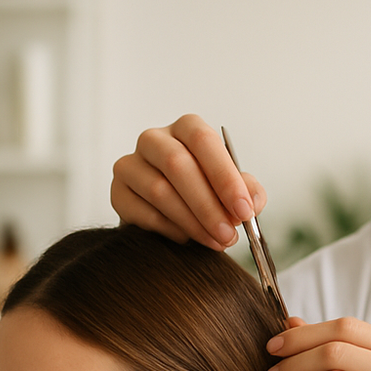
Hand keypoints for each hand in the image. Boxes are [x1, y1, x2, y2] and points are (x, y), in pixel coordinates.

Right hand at [110, 114, 267, 250]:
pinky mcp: (118, 192)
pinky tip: (186, 239)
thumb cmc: (204, 192)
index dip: (225, 177)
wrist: (169, 213)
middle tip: (228, 235)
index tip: (244, 210)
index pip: (204, 140)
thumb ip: (247, 191)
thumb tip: (252, 202)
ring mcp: (131, 164)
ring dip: (192, 221)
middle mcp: (154, 140)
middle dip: (208, 205)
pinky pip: (141, 212)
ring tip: (214, 241)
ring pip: (159, 190)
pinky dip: (168, 229)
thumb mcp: (231, 188)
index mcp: (186, 129)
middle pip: (177, 165)